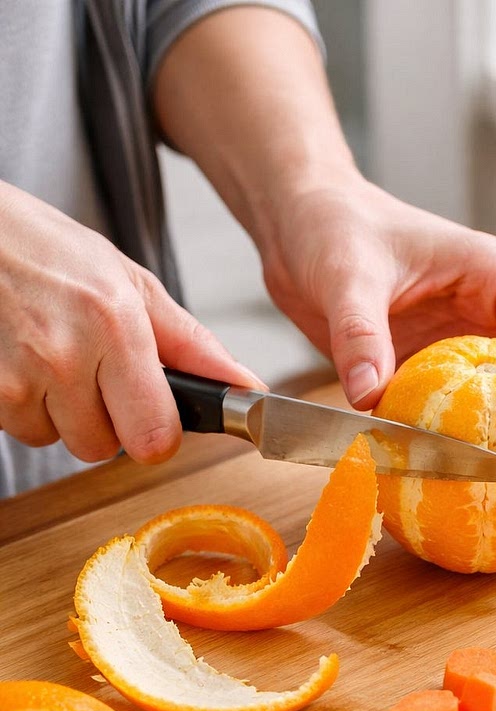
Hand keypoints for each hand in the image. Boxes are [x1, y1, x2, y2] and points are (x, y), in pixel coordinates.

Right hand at [0, 183, 259, 463]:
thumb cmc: (46, 251)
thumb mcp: (129, 283)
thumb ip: (191, 344)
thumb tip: (247, 386)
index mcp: (115, 326)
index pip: (156, 437)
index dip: (157, 434)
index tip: (151, 415)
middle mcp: (65, 356)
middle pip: (104, 449)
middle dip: (105, 422)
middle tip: (92, 374)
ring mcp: (17, 378)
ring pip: (60, 442)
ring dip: (61, 414)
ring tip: (51, 359)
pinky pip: (23, 430)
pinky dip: (26, 407)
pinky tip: (24, 362)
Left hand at [261, 175, 495, 497]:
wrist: (299, 223)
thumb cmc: (332, 228)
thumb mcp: (347, 276)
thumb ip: (360, 334)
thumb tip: (370, 399)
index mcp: (490, 275)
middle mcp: (489, 310)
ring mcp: (463, 341)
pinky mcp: (432, 367)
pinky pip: (461, 413)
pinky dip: (475, 448)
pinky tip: (482, 488)